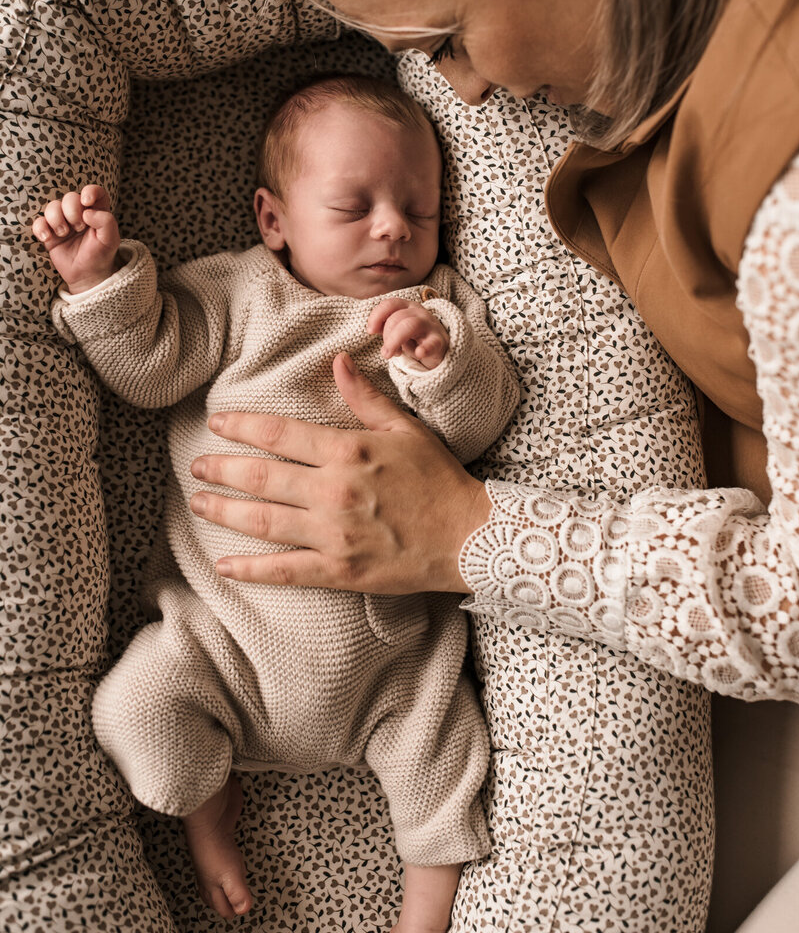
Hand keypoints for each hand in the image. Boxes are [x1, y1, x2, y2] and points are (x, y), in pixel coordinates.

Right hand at [32, 185, 120, 292]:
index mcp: (97, 211)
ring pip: (52, 206)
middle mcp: (80, 214)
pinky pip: (39, 222)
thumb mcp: (111, 240)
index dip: (90, 191)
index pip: (95, 192)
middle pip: (70, 197)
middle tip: (79, 227)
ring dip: (56, 218)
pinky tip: (47, 238)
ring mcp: (64, 222)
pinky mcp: (50, 232)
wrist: (88, 275)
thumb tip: (87, 212)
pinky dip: (40, 227)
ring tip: (64, 233)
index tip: (87, 202)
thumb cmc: (101, 255)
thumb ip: (106, 222)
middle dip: (72, 211)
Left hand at [189, 353, 489, 590]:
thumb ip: (364, 398)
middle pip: (262, 477)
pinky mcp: (339, 570)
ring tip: (199, 503)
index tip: (216, 424)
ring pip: (264, 521)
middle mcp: (334, 492)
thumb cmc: (439, 478)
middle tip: (195, 467)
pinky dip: (251, 568)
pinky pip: (285, 570)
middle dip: (222, 470)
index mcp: (348, 451)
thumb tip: (336, 361)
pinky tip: (224, 564)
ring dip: (225, 511)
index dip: (242, 427)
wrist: (469, 536)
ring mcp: (334, 534)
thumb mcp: (405, 428)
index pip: (279, 433)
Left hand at [367, 298, 449, 369]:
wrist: (440, 348)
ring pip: (411, 325)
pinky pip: (432, 343)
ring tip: (392, 354)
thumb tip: (371, 329)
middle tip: (385, 352)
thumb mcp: (398, 329)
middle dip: (387, 335)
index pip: (390, 304)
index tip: (370, 331)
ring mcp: (430, 326)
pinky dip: (425, 348)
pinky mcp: (439, 342)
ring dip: (396, 340)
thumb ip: (385, 326)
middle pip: (398, 317)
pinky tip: (418, 353)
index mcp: (407, 307)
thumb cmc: (414, 338)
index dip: (377, 316)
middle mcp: (419, 313)